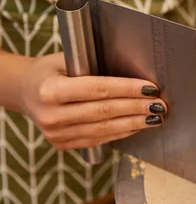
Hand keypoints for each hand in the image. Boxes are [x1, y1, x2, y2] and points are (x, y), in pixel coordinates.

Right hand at [20, 52, 166, 150]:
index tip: (151, 88)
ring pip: (104, 130)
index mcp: (50, 90)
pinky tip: (137, 126)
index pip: (98, 89)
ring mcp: (56, 134)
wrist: (26, 91)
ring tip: (155, 117)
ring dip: (134, 124)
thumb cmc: (52, 70)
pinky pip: (98, 140)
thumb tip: (137, 73)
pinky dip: (121, 132)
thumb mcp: (66, 59)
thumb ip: (94, 67)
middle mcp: (51, 115)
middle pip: (104, 112)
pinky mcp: (62, 145)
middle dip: (136, 108)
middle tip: (160, 105)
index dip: (127, 89)